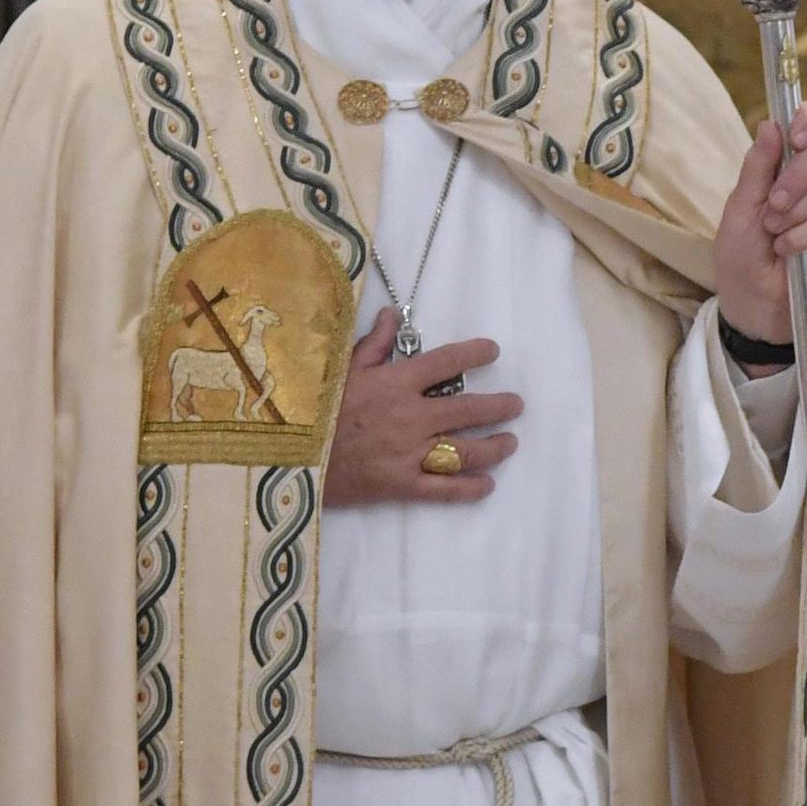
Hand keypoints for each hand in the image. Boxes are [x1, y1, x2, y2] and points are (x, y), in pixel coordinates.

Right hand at [322, 311, 522, 508]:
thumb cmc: (314, 408)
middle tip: (516, 405)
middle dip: (499, 406)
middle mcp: (412, 416)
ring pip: (466, 450)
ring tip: (510, 442)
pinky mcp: (402, 485)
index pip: (446, 362)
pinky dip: (470, 488)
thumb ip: (372, 343)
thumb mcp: (341, 368)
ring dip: (495, 446)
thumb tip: (393, 316)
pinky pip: (445, 489)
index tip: (493, 351)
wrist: (290, 456)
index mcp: (397, 382)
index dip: (474, 354)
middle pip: (469, 409)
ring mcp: (410, 453)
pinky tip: (487, 484)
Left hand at [713, 100, 806, 359]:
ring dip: (798, 209)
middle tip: (773, 203)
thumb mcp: (739, 206)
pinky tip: (787, 248)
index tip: (796, 135)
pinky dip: (805, 233)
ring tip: (774, 231)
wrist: (751, 299)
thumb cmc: (741, 251)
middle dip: (798, 174)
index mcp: (788, 163)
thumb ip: (757, 167)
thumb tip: (769, 124)